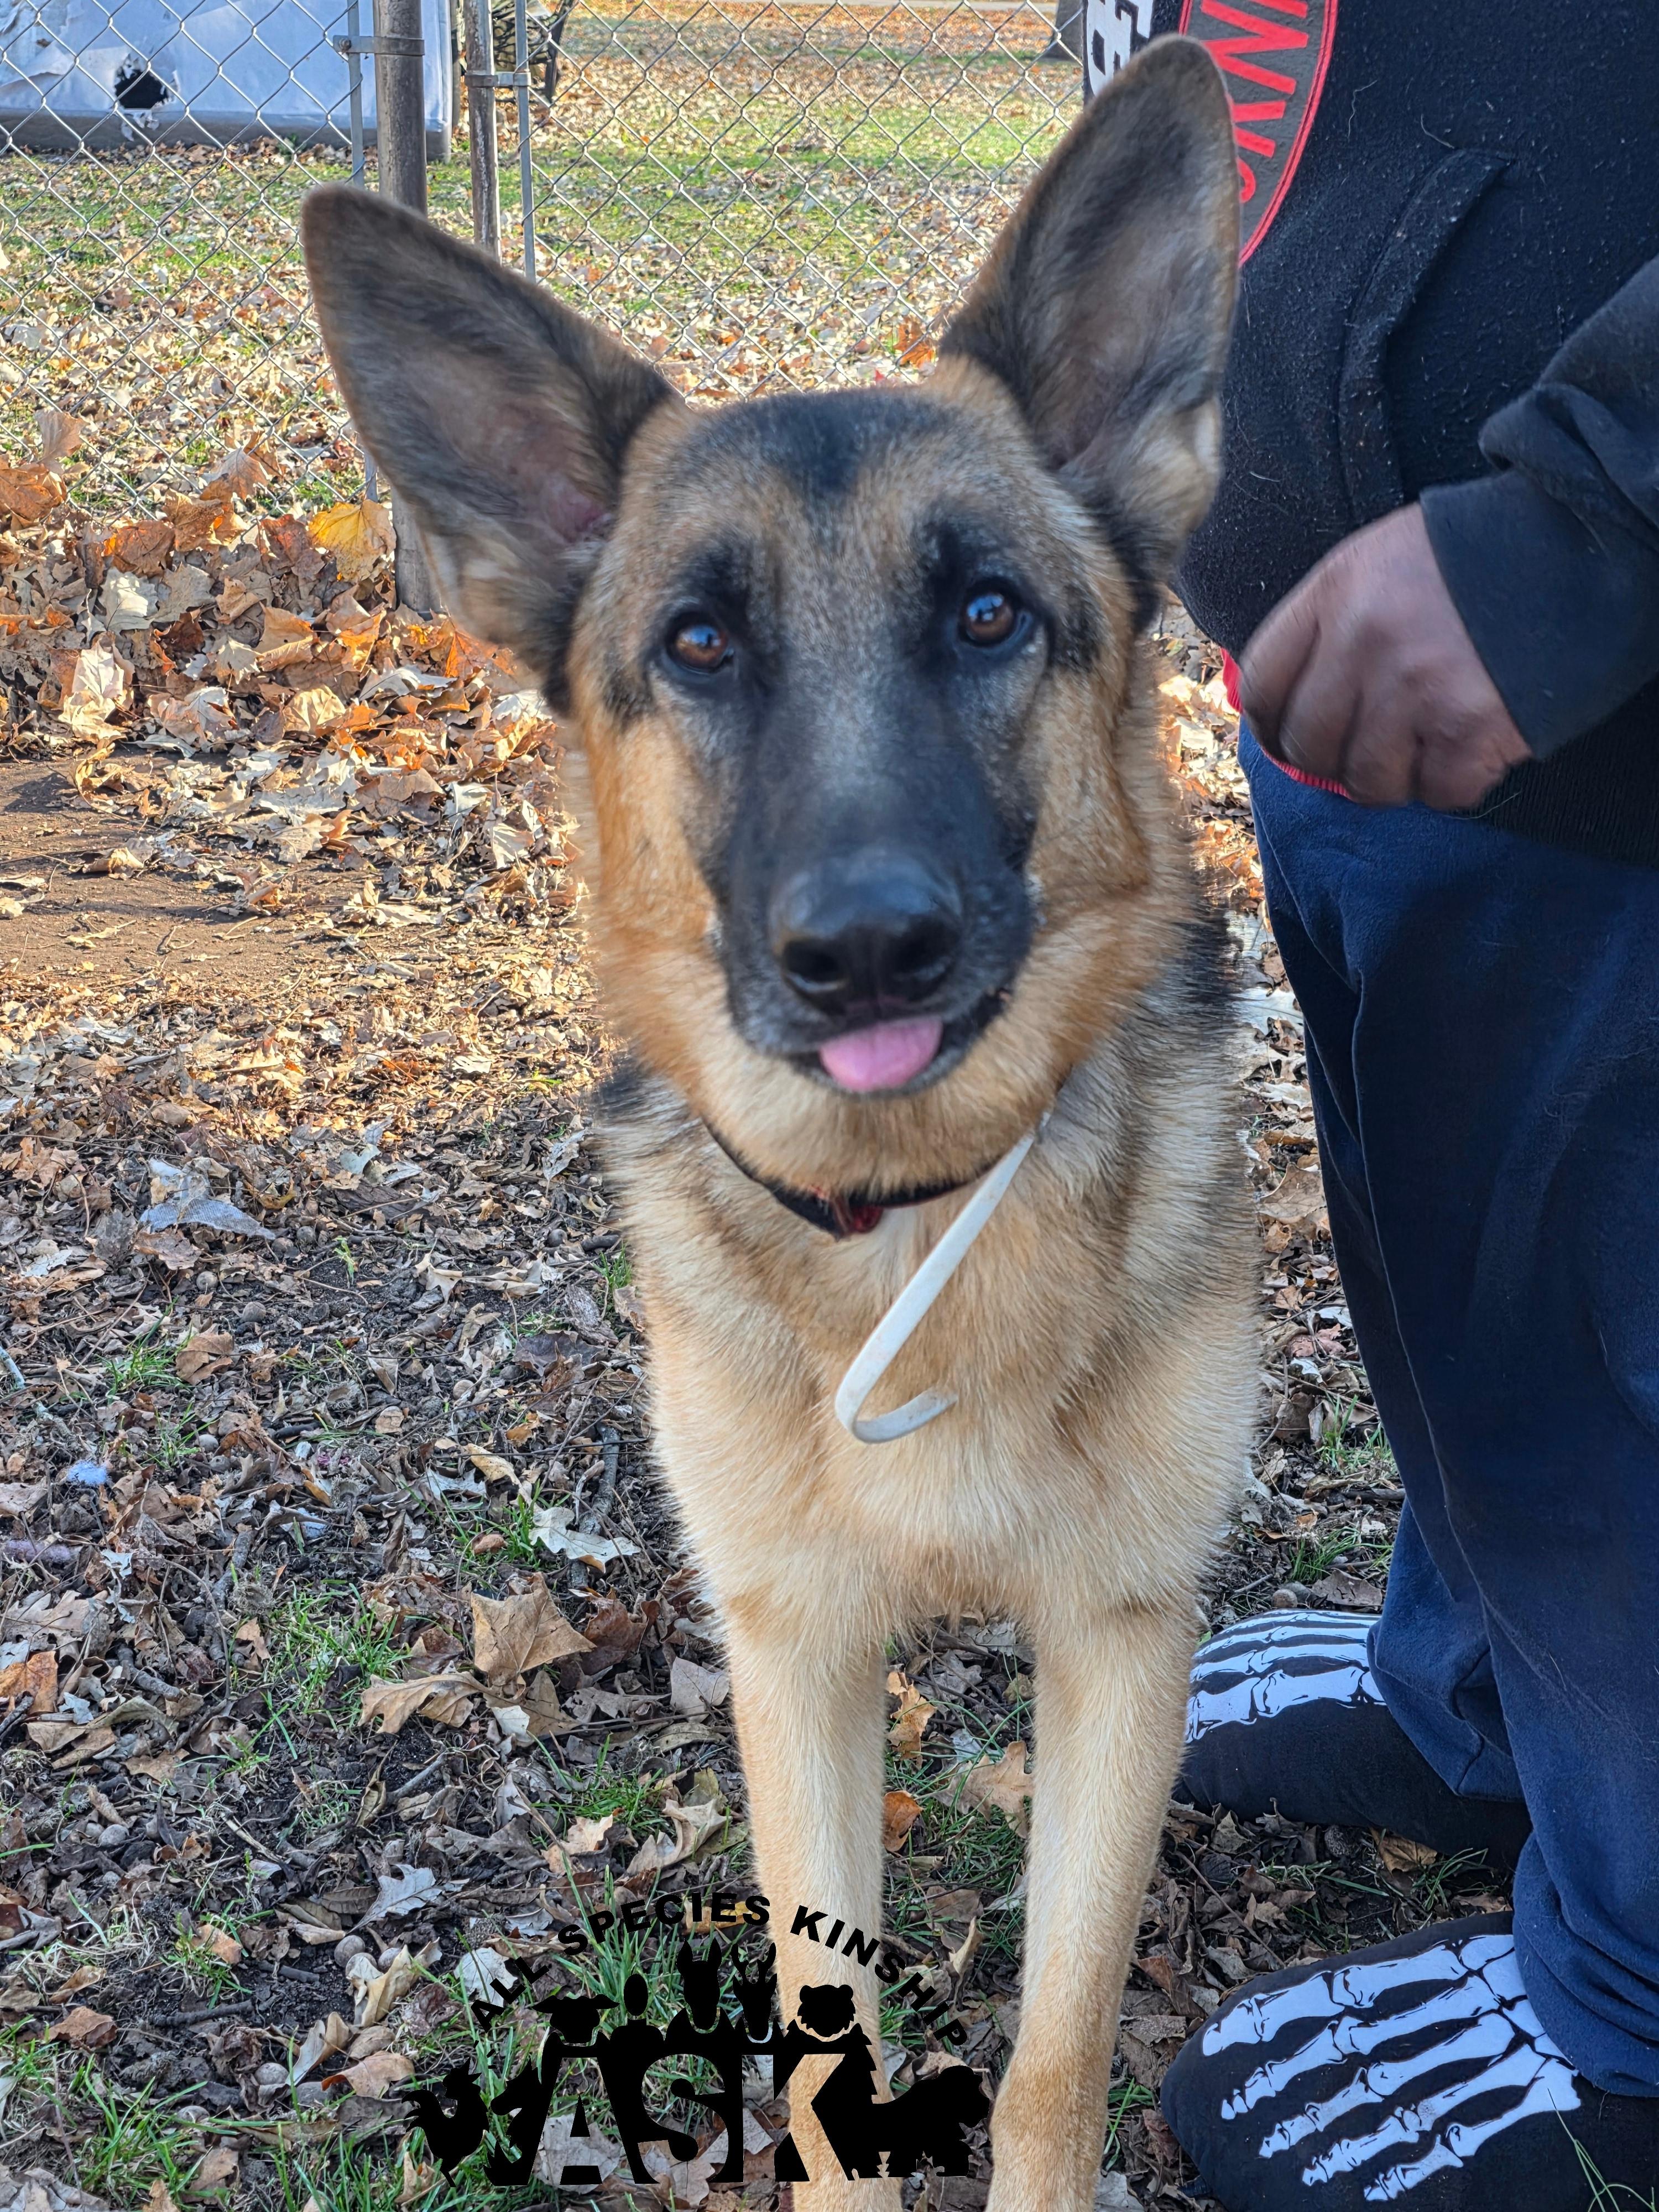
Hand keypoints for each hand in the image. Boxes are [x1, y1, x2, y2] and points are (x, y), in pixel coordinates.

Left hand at [1239, 503, 1533, 808]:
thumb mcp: (1379, 564)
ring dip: (1392, 778)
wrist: (1577, 542)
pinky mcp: (1470, 726)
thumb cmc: (1471, 560)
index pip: (1263, 684)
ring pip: (1367, 781)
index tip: (1287, 740)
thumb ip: (1328, 626)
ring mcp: (1417, 686)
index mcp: (1336, 592)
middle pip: (1308, 745)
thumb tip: (1289, 707)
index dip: (1271, 726)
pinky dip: (1452, 783)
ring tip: (1422, 746)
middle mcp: (1366, 639)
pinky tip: (1469, 747)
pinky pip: (1437, 791)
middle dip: (1331, 761)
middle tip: (1366, 749)